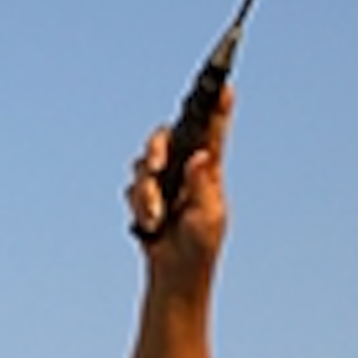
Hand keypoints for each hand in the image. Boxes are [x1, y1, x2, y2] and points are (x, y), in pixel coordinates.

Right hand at [127, 88, 232, 259]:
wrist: (176, 272)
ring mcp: (165, 180)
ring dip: (146, 194)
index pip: (214, 130)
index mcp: (210, 169)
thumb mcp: (208, 217)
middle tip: (155, 167)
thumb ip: (203, 186)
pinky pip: (133, 188)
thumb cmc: (200, 245)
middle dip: (155, 150)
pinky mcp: (147, 194)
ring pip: (144, 166)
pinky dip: (139, 206)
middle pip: (165, 137)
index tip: (223, 85)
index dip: (218, 106)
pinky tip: (149, 225)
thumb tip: (203, 156)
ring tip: (156, 219)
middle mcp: (187, 167)